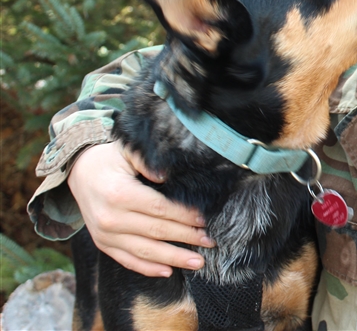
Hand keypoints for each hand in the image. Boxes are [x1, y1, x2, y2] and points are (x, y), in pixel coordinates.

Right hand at [68, 141, 214, 276]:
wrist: (79, 171)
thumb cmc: (110, 159)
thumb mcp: (128, 151)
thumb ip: (147, 161)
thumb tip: (166, 175)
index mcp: (120, 194)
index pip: (160, 209)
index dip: (184, 216)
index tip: (205, 220)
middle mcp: (111, 218)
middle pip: (157, 232)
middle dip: (187, 238)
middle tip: (211, 242)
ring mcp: (105, 235)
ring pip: (145, 251)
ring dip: (174, 258)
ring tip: (198, 262)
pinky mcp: (103, 244)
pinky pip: (127, 260)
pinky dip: (148, 268)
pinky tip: (169, 271)